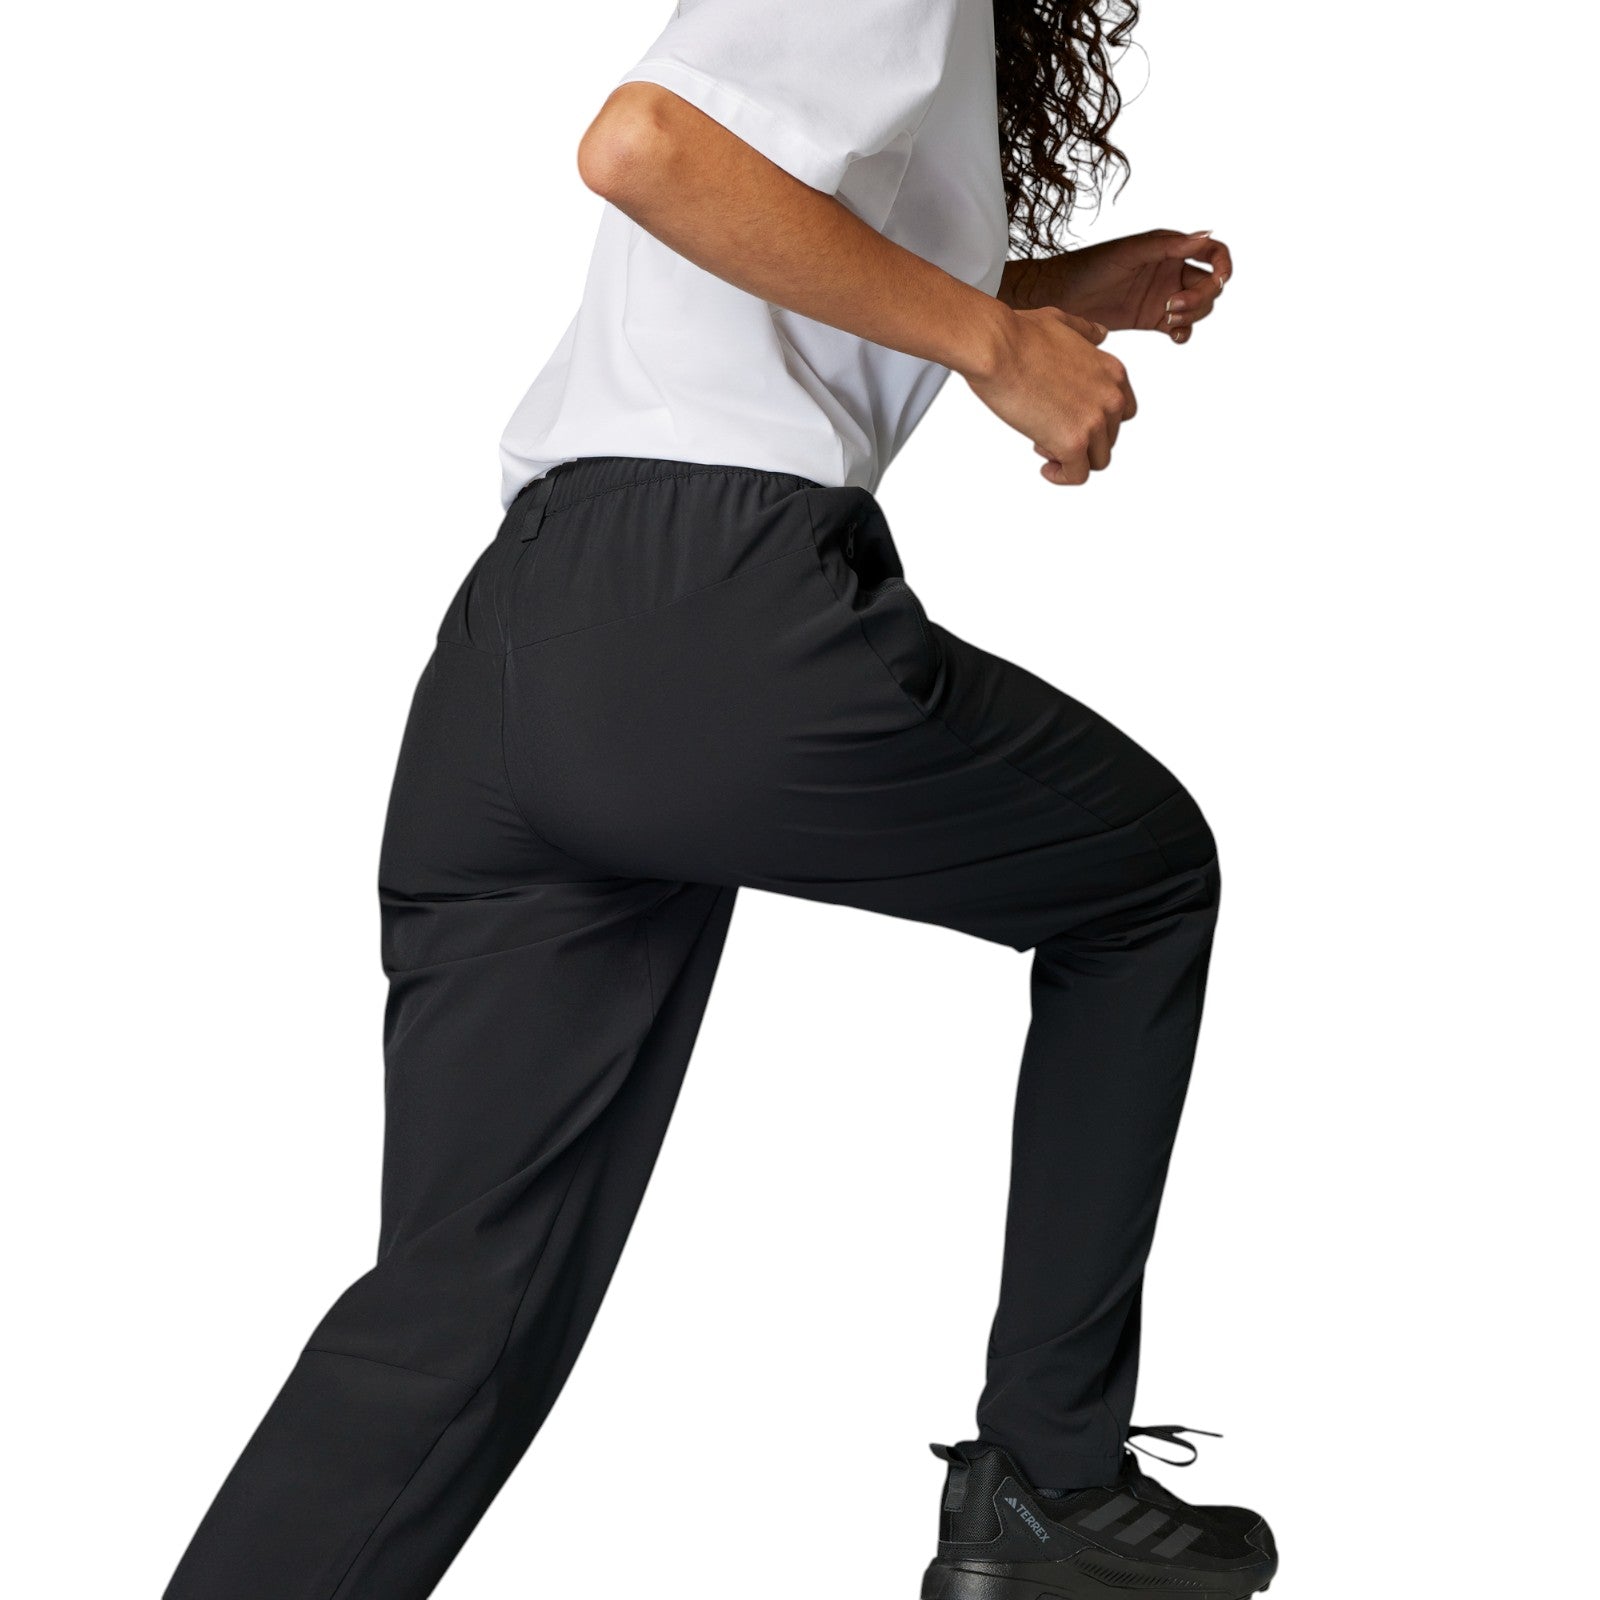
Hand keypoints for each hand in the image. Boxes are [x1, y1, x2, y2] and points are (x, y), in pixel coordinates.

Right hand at [965, 306, 1136, 485]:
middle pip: (1110, 437)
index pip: (1123, 411)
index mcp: (1111, 371)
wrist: (996, 348)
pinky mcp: (1073, 444)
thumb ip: (1086, 333)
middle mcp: (1110, 397)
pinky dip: (1062, 476)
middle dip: (1082, 438)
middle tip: (1050, 431)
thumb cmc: (1018, 335)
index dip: (1097, 419)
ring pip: (1097, 460)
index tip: (1075, 419)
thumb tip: (1098, 333)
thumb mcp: (1063, 323)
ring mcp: (1094, 422)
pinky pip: (1077, 476)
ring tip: (1044, 445)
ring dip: (1072, 458)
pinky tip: (1046, 468)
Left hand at [1006, 230, 1233, 344]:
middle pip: (1208, 286)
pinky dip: (1184, 333)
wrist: (1061, 295)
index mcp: (1171, 249)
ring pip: (1198, 309)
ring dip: (1192, 315)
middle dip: (1200, 297)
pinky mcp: (1152, 319)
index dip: (1223, 265)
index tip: (1219, 280)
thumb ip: (1169, 245)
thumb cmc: (1091, 266)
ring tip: (1167, 316)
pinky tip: (1175, 336)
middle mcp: (1171, 271)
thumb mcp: (1131, 252)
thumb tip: (1206, 234)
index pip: (1212, 253)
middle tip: (1172, 305)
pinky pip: (1181, 328)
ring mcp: (1164, 296)